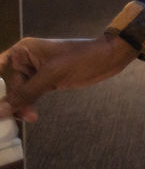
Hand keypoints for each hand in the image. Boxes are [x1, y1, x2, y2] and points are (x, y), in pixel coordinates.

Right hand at [0, 33, 137, 122]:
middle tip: (18, 118)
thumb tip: (1, 110)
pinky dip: (28, 106)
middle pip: (9, 85)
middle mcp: (26, 60)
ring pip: (19, 93)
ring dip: (21, 106)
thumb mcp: (52, 75)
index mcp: (23, 50)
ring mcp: (36, 72)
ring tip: (30, 117)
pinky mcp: (46, 82)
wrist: (109, 58)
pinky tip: (30, 116)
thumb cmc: (82, 58)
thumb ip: (26, 93)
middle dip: (12, 101)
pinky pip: (30, 96)